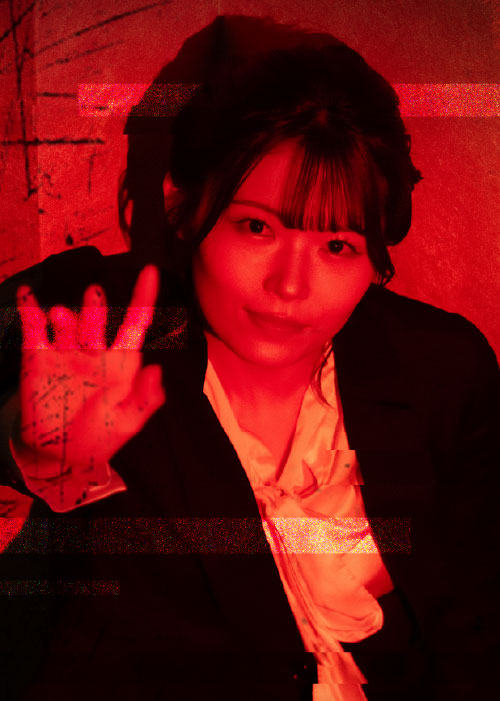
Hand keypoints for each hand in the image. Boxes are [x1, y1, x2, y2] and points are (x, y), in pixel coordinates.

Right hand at [12, 265, 165, 495]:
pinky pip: (33, 330)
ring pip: (66, 324)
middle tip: (94, 294)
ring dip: (64, 317)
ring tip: (60, 317)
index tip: (150, 271)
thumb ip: (144, 399)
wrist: (58, 457)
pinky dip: (29, 311)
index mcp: (121, 364)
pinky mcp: (37, 360)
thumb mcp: (127, 423)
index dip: (143, 298)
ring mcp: (65, 354)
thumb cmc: (99, 438)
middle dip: (95, 307)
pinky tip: (27, 296)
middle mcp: (94, 353)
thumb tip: (157, 370)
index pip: (135, 324)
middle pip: (96, 321)